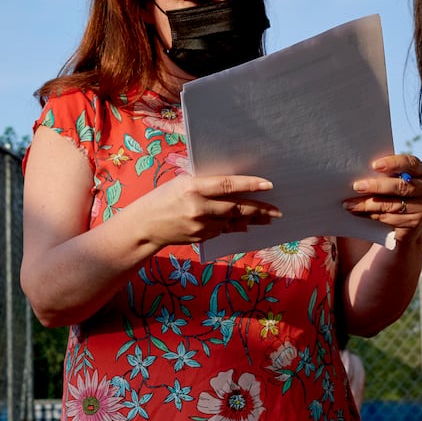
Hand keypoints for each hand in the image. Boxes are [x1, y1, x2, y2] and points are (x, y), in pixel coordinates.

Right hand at [136, 173, 281, 247]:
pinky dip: (234, 226)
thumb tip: (234, 187)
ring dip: (251, 219)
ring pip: (232, 221)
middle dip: (259, 209)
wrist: (145, 226)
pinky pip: (222, 230)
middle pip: (236, 207)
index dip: (250, 185)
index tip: (269, 184)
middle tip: (277, 211)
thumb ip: (206, 184)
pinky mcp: (200, 237)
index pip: (228, 185)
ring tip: (267, 218)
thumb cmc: (163, 198)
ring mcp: (200, 225)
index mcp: (193, 188)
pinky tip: (245, 224)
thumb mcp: (182, 183)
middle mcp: (198, 207)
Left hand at [343, 154, 421, 242]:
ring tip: (348, 204)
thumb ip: (383, 173)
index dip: (393, 163)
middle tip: (356, 186)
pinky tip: (357, 212)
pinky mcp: (415, 223)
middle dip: (376, 186)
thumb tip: (355, 170)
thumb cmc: (394, 191)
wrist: (406, 219)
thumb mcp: (393, 179)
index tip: (374, 165)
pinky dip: (370, 215)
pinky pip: (389, 219)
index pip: (410, 163)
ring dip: (367, 205)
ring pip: (392, 205)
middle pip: (400, 187)